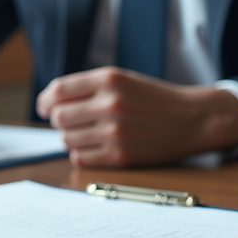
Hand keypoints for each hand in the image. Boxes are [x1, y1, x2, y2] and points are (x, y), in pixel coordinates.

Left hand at [35, 67, 237, 166]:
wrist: (193, 119)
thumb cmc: (155, 99)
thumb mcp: (123, 79)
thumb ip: (88, 87)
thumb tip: (50, 103)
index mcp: (110, 80)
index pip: (58, 91)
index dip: (45, 101)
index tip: (44, 107)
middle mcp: (110, 104)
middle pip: (59, 117)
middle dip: (59, 120)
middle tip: (70, 121)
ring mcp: (115, 132)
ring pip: (67, 139)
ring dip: (70, 137)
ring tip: (86, 133)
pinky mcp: (120, 156)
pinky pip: (80, 157)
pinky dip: (81, 153)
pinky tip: (94, 146)